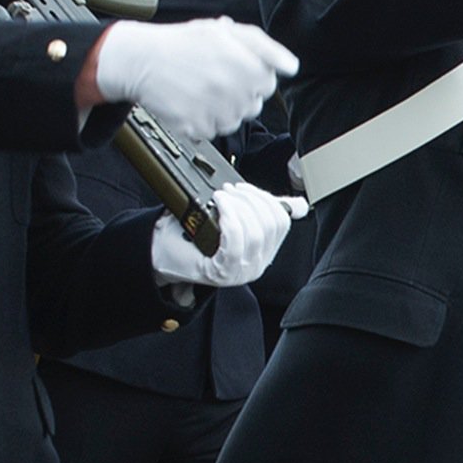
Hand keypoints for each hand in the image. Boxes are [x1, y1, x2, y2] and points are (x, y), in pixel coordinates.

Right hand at [92, 20, 295, 141]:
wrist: (142, 60)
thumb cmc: (184, 43)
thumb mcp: (226, 31)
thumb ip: (264, 47)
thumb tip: (291, 67)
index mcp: (245, 64)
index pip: (268, 84)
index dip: (252, 76)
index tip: (233, 68)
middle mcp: (233, 89)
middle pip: (253, 105)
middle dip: (239, 93)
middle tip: (213, 78)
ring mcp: (214, 110)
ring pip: (234, 121)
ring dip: (222, 109)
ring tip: (200, 90)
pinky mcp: (196, 127)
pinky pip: (212, 132)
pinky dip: (203, 121)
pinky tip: (190, 102)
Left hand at [152, 179, 294, 285]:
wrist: (163, 252)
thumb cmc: (193, 235)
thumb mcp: (235, 218)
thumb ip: (263, 211)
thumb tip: (298, 205)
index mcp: (264, 252)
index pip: (282, 221)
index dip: (265, 198)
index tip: (243, 189)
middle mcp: (257, 265)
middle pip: (271, 224)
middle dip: (250, 199)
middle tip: (228, 191)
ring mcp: (241, 272)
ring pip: (256, 232)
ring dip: (238, 206)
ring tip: (220, 196)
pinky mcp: (224, 272)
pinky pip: (237, 242)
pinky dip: (229, 217)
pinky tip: (219, 206)